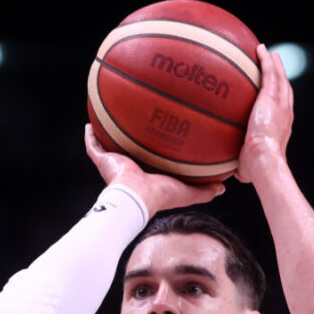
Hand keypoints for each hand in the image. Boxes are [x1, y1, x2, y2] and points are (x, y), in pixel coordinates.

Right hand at [84, 124, 224, 216]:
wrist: (136, 197)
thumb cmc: (161, 196)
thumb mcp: (189, 192)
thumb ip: (205, 190)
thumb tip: (224, 187)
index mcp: (148, 175)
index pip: (151, 160)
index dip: (155, 149)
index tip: (161, 135)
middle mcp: (131, 168)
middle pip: (130, 150)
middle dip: (132, 138)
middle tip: (138, 121)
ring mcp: (115, 164)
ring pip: (110, 146)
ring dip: (110, 134)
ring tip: (111, 116)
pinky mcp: (103, 161)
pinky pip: (93, 145)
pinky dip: (90, 135)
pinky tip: (90, 123)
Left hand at [235, 44, 292, 183]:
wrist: (263, 159)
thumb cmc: (257, 169)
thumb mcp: (247, 167)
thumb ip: (239, 164)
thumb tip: (227, 172)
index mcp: (281, 127)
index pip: (283, 110)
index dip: (280, 101)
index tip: (274, 95)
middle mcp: (285, 113)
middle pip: (285, 90)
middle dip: (281, 78)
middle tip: (276, 67)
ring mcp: (280, 104)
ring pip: (279, 78)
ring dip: (275, 65)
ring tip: (269, 54)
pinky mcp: (272, 97)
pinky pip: (270, 73)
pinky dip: (267, 61)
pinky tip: (260, 50)